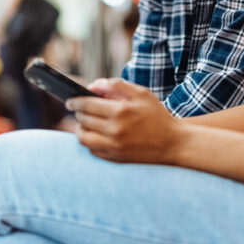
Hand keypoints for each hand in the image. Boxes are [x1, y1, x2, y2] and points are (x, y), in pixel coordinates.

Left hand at [66, 78, 183, 163]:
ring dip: (80, 128)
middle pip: (83, 120)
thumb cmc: (157, 115)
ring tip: (84, 122)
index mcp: (120, 111)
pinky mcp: (114, 158)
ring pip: (83, 137)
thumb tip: (93, 86)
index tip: (70, 100)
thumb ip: (117, 86)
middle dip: (78, 112)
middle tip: (78, 108)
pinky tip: (94, 134)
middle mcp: (114, 130)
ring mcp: (113, 146)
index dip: (75, 101)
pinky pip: (92, 150)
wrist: (173, 143)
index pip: (86, 104)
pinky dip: (89, 141)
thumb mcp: (141, 94)